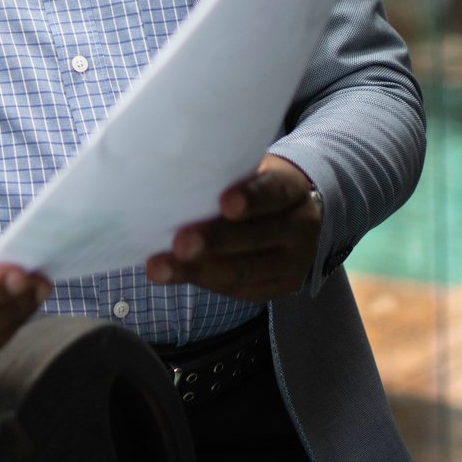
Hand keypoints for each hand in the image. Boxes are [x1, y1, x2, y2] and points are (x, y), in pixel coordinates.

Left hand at [145, 155, 319, 302]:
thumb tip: (170, 184)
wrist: (288, 213)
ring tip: (161, 268)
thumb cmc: (251, 186)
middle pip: (256, 236)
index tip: (225, 203)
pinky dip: (204, 282)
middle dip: (214, 241)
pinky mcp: (280, 286)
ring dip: (198, 270)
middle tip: (180, 244)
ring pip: (245, 269)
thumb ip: (222, 179)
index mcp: (293, 189)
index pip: (274, 191)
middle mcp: (300, 227)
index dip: (251, 198)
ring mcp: (294, 262)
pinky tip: (176, 275)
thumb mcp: (247, 172)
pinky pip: (239, 289)